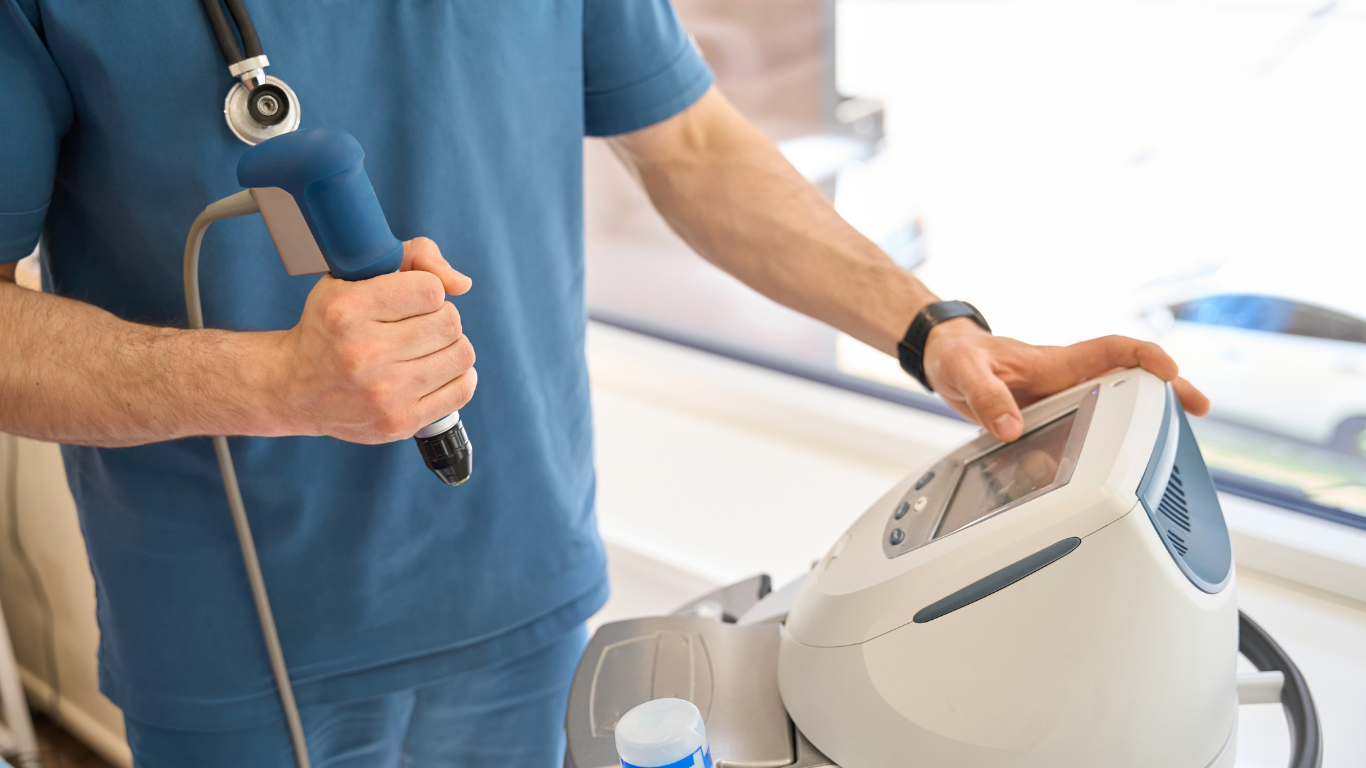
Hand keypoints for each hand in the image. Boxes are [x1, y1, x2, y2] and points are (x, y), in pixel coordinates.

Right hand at [269, 238, 476, 443]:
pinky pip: (462, 389)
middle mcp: (364, 353)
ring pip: (462, 354)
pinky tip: (437, 370)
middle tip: (419, 324)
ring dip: (451, 345)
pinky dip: (457, 375)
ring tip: (427, 347)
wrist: (294, 388)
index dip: (428, 289)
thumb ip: (413, 257)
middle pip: (450, 322)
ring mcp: (383, 393)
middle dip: (440, 317)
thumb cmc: (331, 326)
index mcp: (347, 310)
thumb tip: (462, 283)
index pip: (431, 290)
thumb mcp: (352, 277)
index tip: (412, 297)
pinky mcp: (399, 422)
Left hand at [922, 318, 1209, 441]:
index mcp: (1054, 363)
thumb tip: (1011, 427)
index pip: (1109, 351)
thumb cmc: (958, 357)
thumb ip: (986, 397)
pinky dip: (1108, 437)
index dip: (1142, 356)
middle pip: (1127, 377)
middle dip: (1166, 389)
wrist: (945, 358)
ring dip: (1144, 416)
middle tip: (1198, 409)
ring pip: (1113, 400)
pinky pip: (1088, 421)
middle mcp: (1065, 377)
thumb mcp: (964, 374)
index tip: (1169, 369)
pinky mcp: (1050, 411)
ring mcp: (1061, 394)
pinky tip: (1121, 458)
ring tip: (1176, 440)